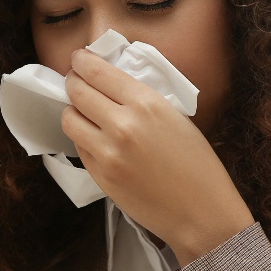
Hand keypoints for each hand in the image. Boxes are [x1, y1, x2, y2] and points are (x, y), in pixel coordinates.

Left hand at [61, 48, 253, 265]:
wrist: (201, 212)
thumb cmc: (197, 165)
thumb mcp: (175, 117)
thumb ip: (142, 99)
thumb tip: (112, 83)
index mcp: (146, 103)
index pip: (98, 72)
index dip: (82, 61)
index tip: (79, 58)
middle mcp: (122, 124)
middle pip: (77, 92)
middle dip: (72, 81)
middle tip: (75, 80)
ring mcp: (107, 152)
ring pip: (69, 119)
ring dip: (73, 111)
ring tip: (82, 111)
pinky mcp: (100, 175)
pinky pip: (78, 147)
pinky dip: (82, 138)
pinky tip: (94, 138)